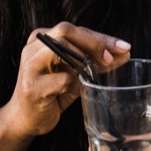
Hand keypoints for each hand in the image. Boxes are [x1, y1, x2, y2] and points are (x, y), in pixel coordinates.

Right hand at [3, 22, 131, 137]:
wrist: (25, 120)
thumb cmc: (52, 93)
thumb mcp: (75, 74)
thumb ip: (94, 62)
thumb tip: (123, 54)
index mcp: (43, 38)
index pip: (76, 30)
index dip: (102, 38)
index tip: (124, 47)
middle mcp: (34, 47)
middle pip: (66, 30)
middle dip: (95, 43)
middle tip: (112, 58)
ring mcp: (30, 65)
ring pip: (62, 47)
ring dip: (84, 60)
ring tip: (96, 73)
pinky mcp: (32, 86)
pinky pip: (63, 79)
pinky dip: (75, 84)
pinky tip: (75, 91)